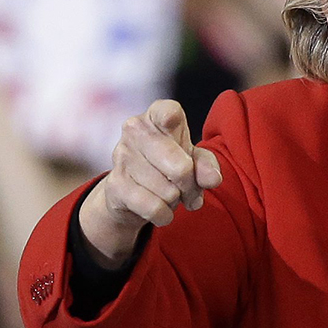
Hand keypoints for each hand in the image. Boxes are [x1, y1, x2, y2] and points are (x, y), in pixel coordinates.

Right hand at [79, 100, 221, 267]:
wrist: (129, 193)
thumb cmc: (169, 165)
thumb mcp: (193, 160)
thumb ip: (207, 165)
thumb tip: (213, 179)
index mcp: (156, 116)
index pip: (168, 112)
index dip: (171, 118)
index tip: (171, 123)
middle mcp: (135, 130)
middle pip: (181, 167)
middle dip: (191, 186)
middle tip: (189, 190)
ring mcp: (121, 156)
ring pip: (169, 191)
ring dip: (176, 201)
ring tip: (171, 195)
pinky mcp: (114, 184)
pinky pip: (153, 206)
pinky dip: (164, 215)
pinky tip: (161, 210)